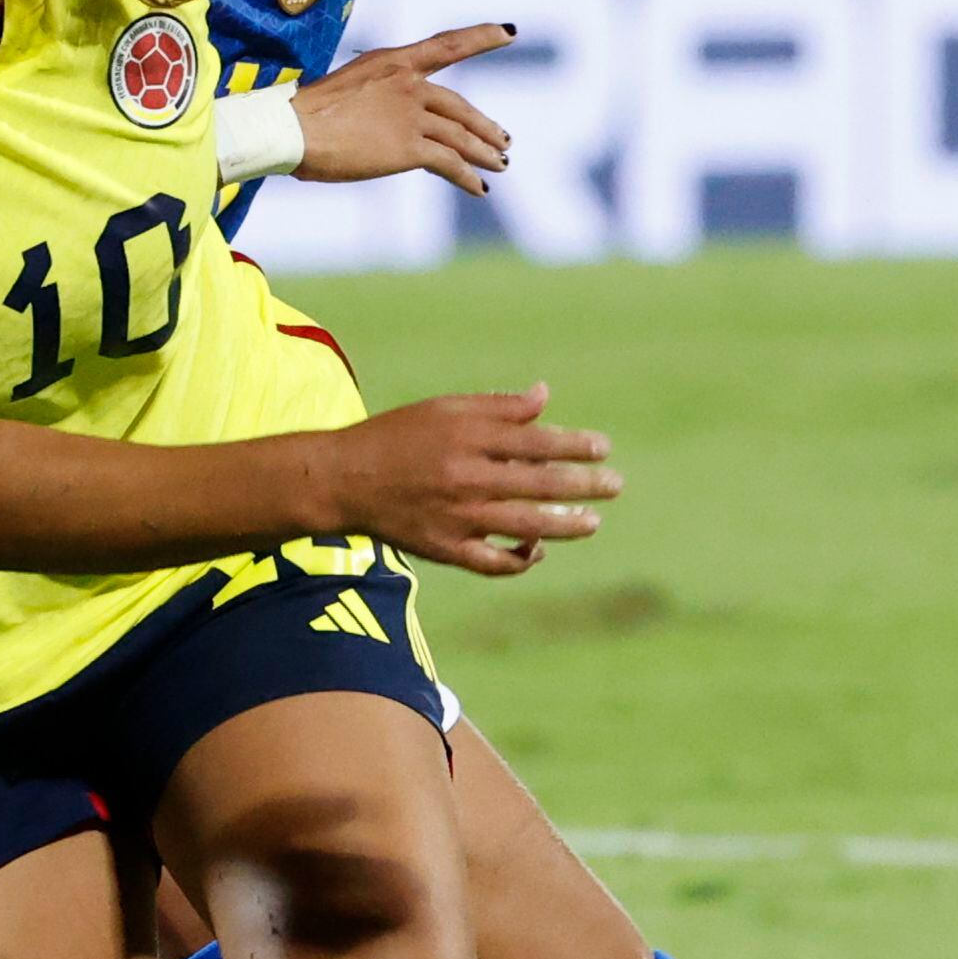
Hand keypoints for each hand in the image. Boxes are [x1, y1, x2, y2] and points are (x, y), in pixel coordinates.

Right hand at [294, 26, 516, 192]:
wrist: (293, 129)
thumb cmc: (304, 114)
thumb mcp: (346, 90)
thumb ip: (373, 100)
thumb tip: (377, 123)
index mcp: (392, 61)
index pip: (447, 45)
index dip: (482, 37)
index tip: (508, 32)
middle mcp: (409, 84)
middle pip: (459, 107)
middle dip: (484, 126)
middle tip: (503, 140)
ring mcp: (411, 115)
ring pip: (461, 136)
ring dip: (484, 153)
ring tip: (500, 165)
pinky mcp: (409, 148)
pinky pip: (450, 163)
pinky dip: (468, 177)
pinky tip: (480, 187)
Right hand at [327, 387, 619, 577]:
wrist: (343, 480)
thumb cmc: (397, 436)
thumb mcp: (445, 409)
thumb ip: (498, 407)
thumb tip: (545, 396)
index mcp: (468, 439)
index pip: (538, 443)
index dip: (576, 446)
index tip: (603, 448)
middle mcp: (467, 479)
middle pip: (541, 486)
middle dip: (585, 486)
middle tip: (615, 486)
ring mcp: (457, 518)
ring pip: (525, 526)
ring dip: (566, 525)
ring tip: (592, 521)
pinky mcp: (445, 549)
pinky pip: (494, 562)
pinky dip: (521, 559)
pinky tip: (539, 549)